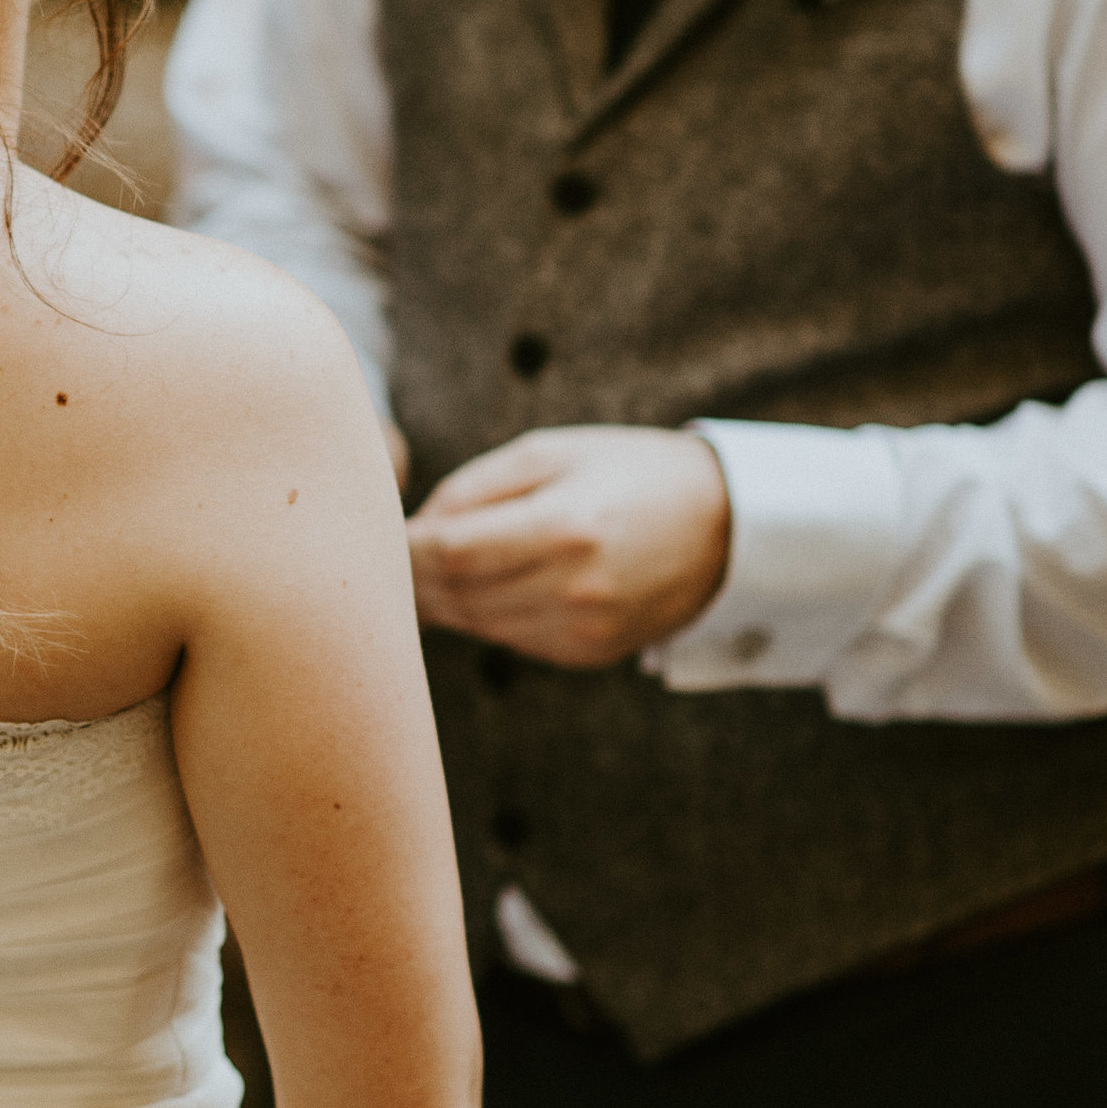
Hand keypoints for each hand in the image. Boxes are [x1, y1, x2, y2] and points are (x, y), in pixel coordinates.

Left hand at [405, 425, 731, 669]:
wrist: (723, 525)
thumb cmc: (628, 472)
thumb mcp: (552, 452)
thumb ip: (474, 488)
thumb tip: (414, 528)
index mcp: (565, 528)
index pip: (449, 552)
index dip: (404, 546)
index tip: (383, 531)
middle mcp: (575, 591)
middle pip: (455, 595)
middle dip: (412, 576)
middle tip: (386, 553)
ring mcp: (583, 632)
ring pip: (475, 624)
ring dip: (440, 600)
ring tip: (422, 569)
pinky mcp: (588, 656)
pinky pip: (509, 639)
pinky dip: (481, 616)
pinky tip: (474, 589)